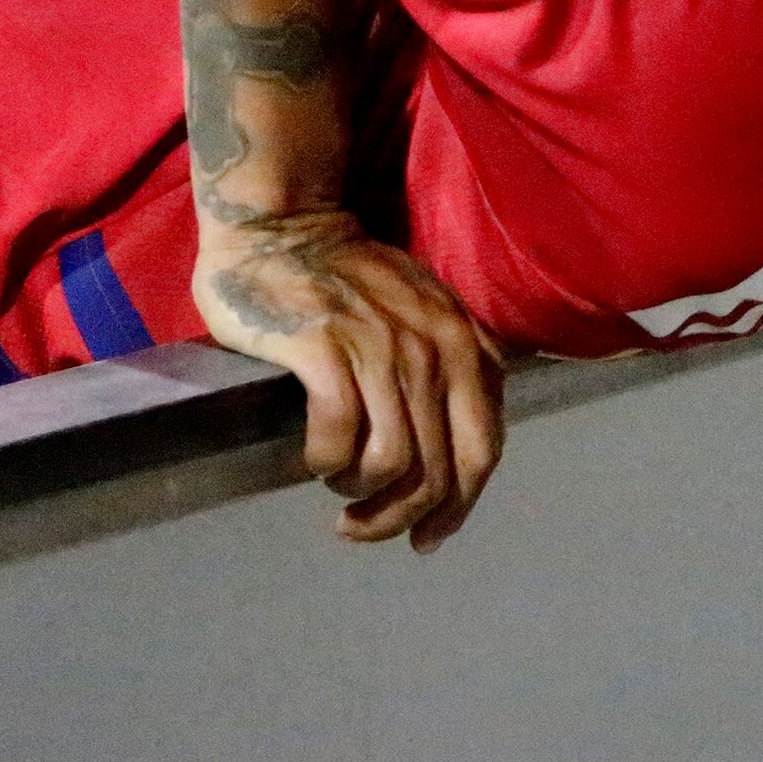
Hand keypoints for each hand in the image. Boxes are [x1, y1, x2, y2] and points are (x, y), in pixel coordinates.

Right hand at [193, 210, 506, 550]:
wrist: (280, 224)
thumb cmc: (345, 277)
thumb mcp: (423, 314)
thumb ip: (447, 370)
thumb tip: (449, 454)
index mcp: (465, 344)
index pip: (482, 450)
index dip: (457, 508)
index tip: (426, 538)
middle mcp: (434, 348)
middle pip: (438, 471)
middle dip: (401, 518)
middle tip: (360, 529)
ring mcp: (382, 347)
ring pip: (391, 464)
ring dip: (361, 494)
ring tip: (336, 487)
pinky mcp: (326, 347)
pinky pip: (339, 437)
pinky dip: (326, 463)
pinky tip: (313, 459)